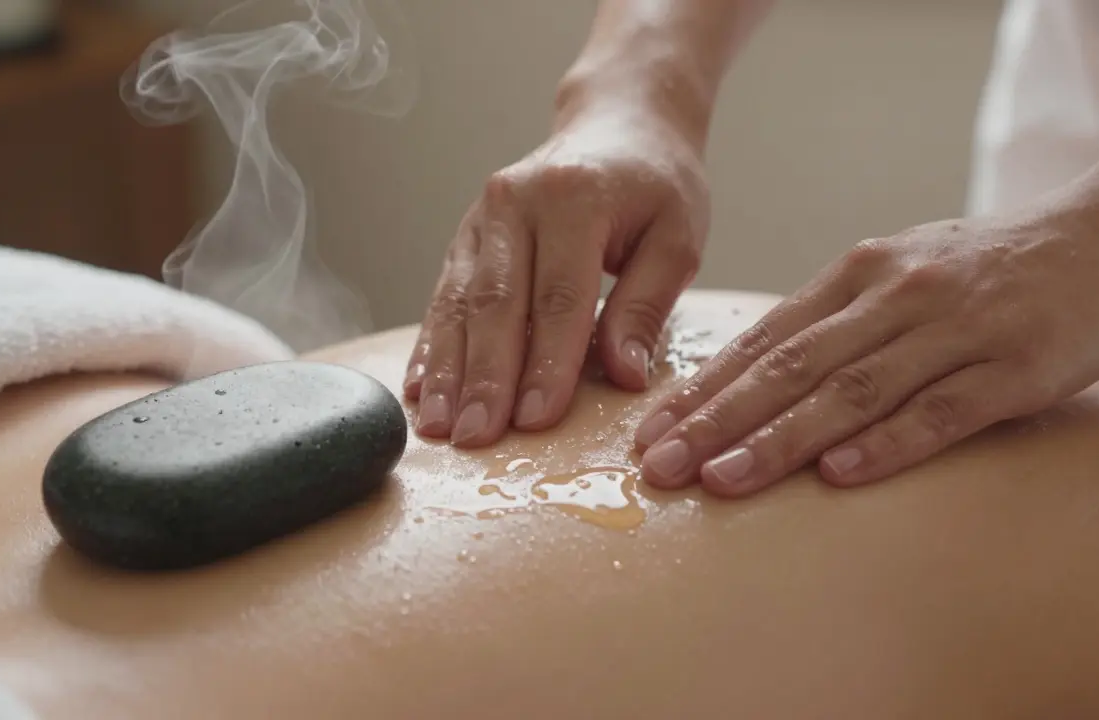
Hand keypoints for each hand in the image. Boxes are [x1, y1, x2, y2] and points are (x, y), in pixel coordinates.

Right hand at [405, 106, 708, 446]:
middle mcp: (516, 202)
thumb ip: (647, 305)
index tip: (535, 418)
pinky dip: (431, 346)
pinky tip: (421, 391)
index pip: (559, 295)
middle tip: (478, 437)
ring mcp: (481, 217)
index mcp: (575, 198)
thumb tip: (623, 375)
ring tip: (440, 427)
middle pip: (497, 303)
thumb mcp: (677, 237)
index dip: (546, 362)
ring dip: (448, 370)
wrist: (617, 124)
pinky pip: (442, 295)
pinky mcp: (464, 235)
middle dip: (485, 377)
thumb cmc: (655, 186)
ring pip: (459, 302)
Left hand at [633, 207, 1098, 494]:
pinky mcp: (1014, 366)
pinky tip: (838, 475)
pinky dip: (887, 442)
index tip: (648, 432)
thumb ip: (837, 318)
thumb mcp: (900, 271)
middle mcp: (895, 296)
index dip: (703, 389)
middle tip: (659, 467)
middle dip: (717, 420)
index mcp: (859, 273)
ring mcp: (955, 330)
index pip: (764, 338)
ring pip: (852, 389)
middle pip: (791, 366)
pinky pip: (941, 409)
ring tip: (722, 480)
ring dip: (781, 438)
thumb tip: (757, 373)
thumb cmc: (986, 266)